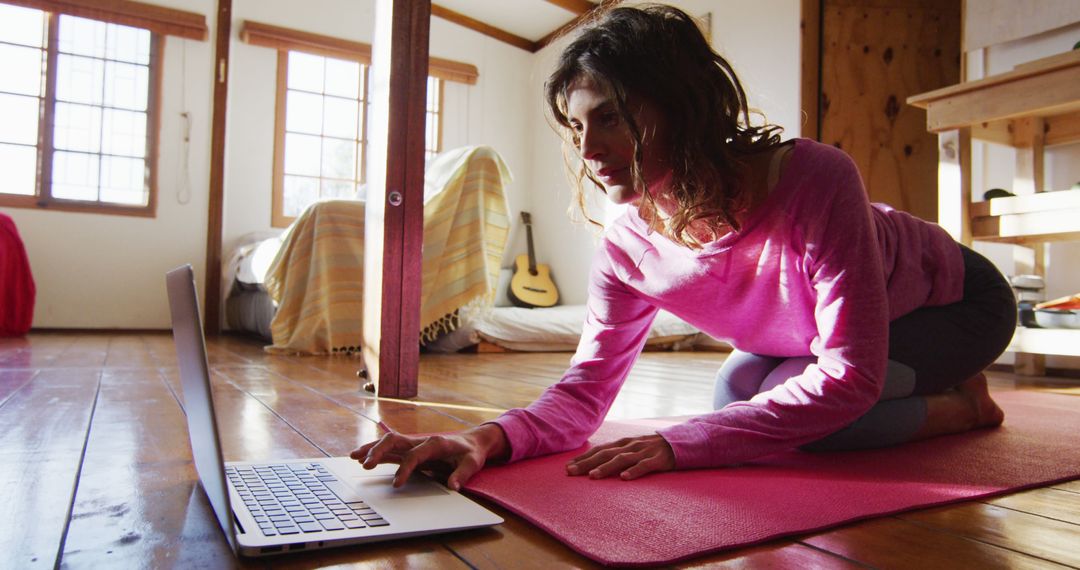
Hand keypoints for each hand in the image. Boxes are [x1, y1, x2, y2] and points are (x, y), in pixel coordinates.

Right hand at [349, 424, 506, 490]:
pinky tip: (361, 457)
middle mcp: (421, 441)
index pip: (414, 455)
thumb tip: (453, 486)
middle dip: (379, 451)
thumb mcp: (473, 463)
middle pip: (395, 442)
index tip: (397, 484)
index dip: (405, 469)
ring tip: (353, 456)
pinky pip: (390, 449)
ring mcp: (414, 444)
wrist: (473, 442)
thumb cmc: (471, 453)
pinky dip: (375, 451)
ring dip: (371, 449)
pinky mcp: (411, 450)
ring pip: (388, 443)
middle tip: (366, 465)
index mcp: (435, 443)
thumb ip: (462, 474)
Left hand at [565, 434, 675, 480]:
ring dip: (606, 467)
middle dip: (587, 463)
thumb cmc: (651, 448)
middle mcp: (630, 445)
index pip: (599, 450)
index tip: (568, 467)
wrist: (679, 442)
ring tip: (592, 476)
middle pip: (605, 454)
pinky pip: (644, 466)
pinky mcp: (657, 460)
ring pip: (622, 459)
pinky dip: (633, 471)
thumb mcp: (632, 447)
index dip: (583, 458)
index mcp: (623, 443)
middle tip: (571, 472)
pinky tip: (624, 478)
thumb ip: (617, 452)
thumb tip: (596, 461)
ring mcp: (643, 452)